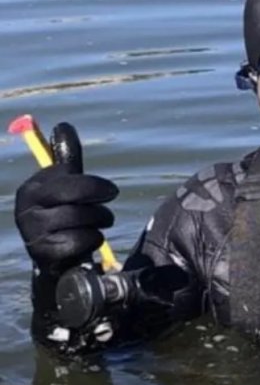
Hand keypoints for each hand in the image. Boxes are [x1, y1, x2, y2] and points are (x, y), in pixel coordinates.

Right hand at [14, 123, 118, 276]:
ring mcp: (31, 230)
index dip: (94, 185)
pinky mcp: (42, 253)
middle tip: (108, 207)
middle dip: (98, 200)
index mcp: (33, 187)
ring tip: (95, 226)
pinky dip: (92, 240)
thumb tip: (63, 125)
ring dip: (98, 223)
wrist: (57, 260)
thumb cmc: (65, 216)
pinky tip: (86, 242)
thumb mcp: (66, 187)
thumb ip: (67, 159)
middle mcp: (25, 206)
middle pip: (74, 192)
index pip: (69, 176)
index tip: (107, 192)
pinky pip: (81, 240)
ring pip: (82, 217)